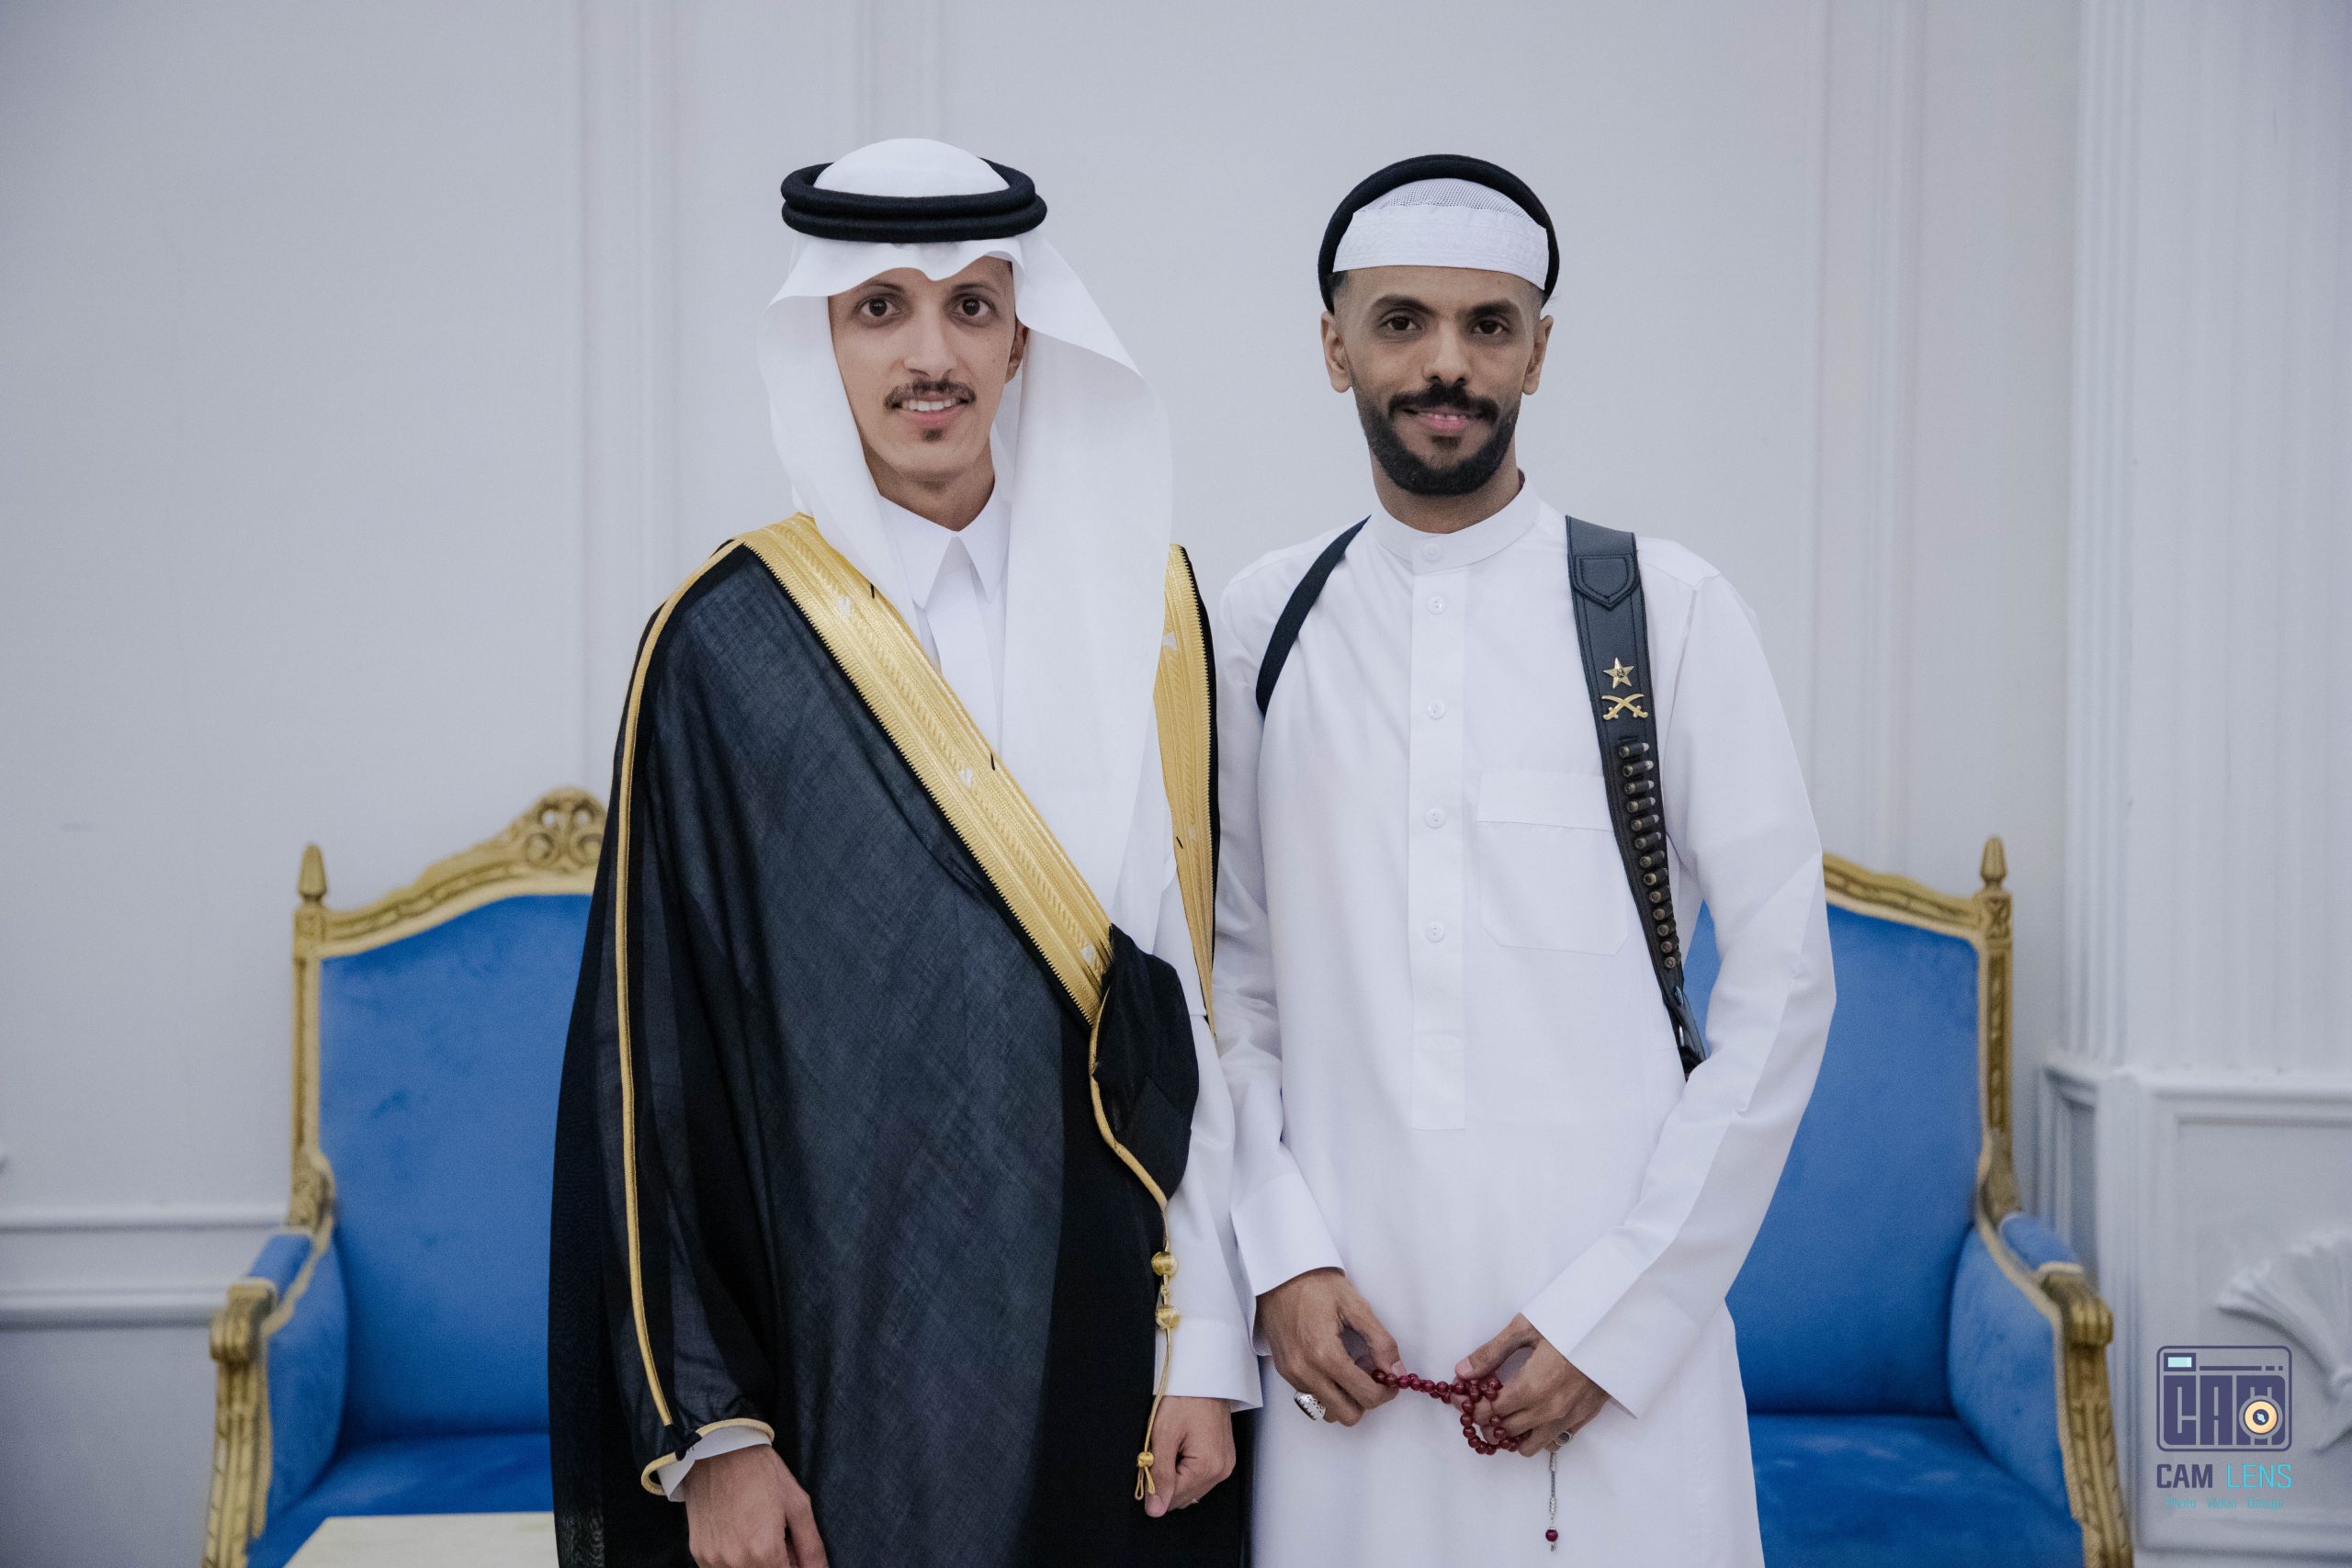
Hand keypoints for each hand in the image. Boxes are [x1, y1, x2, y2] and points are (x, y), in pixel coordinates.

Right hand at [682, 1442, 826, 1567]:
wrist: (716, 1450)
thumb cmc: (761, 1472)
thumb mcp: (797, 1504)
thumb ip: (811, 1546)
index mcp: (764, 1551)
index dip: (794, 1566)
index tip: (793, 1552)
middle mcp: (736, 1561)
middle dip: (777, 1563)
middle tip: (778, 1537)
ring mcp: (713, 1559)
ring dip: (755, 1562)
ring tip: (757, 1531)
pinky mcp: (698, 1553)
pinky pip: (722, 1567)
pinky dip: (735, 1558)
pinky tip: (739, 1532)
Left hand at [1142, 1395, 1236, 1516]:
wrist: (1204, 1376)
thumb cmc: (1184, 1399)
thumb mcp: (1164, 1436)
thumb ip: (1159, 1476)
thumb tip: (1155, 1510)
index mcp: (1208, 1468)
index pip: (1172, 1499)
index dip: (1153, 1484)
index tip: (1147, 1461)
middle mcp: (1221, 1471)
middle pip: (1182, 1497)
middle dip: (1165, 1480)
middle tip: (1158, 1451)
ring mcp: (1225, 1466)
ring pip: (1190, 1488)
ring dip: (1175, 1475)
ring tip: (1171, 1447)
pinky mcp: (1223, 1459)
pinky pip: (1199, 1477)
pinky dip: (1185, 1469)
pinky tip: (1181, 1448)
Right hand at [1256, 1266, 1401, 1426]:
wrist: (1278, 1274)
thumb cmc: (1316, 1284)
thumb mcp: (1356, 1306)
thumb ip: (1380, 1341)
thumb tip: (1396, 1371)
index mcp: (1325, 1354)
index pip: (1365, 1396)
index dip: (1386, 1392)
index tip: (1391, 1379)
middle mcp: (1305, 1371)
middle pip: (1347, 1415)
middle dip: (1365, 1399)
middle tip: (1371, 1374)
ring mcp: (1292, 1374)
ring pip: (1328, 1411)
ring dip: (1345, 1398)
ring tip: (1350, 1369)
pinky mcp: (1284, 1372)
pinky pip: (1312, 1398)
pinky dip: (1328, 1391)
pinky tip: (1332, 1366)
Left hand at [1456, 1314, 1610, 1457]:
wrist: (1617, 1331)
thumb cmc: (1572, 1324)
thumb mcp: (1526, 1329)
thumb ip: (1492, 1353)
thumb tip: (1463, 1371)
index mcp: (1531, 1388)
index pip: (1491, 1412)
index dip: (1472, 1407)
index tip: (1462, 1399)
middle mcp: (1548, 1410)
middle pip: (1505, 1431)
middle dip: (1486, 1421)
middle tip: (1478, 1406)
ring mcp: (1568, 1418)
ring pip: (1529, 1446)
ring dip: (1511, 1436)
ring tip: (1503, 1417)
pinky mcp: (1583, 1419)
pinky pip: (1553, 1442)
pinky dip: (1537, 1436)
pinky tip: (1530, 1418)